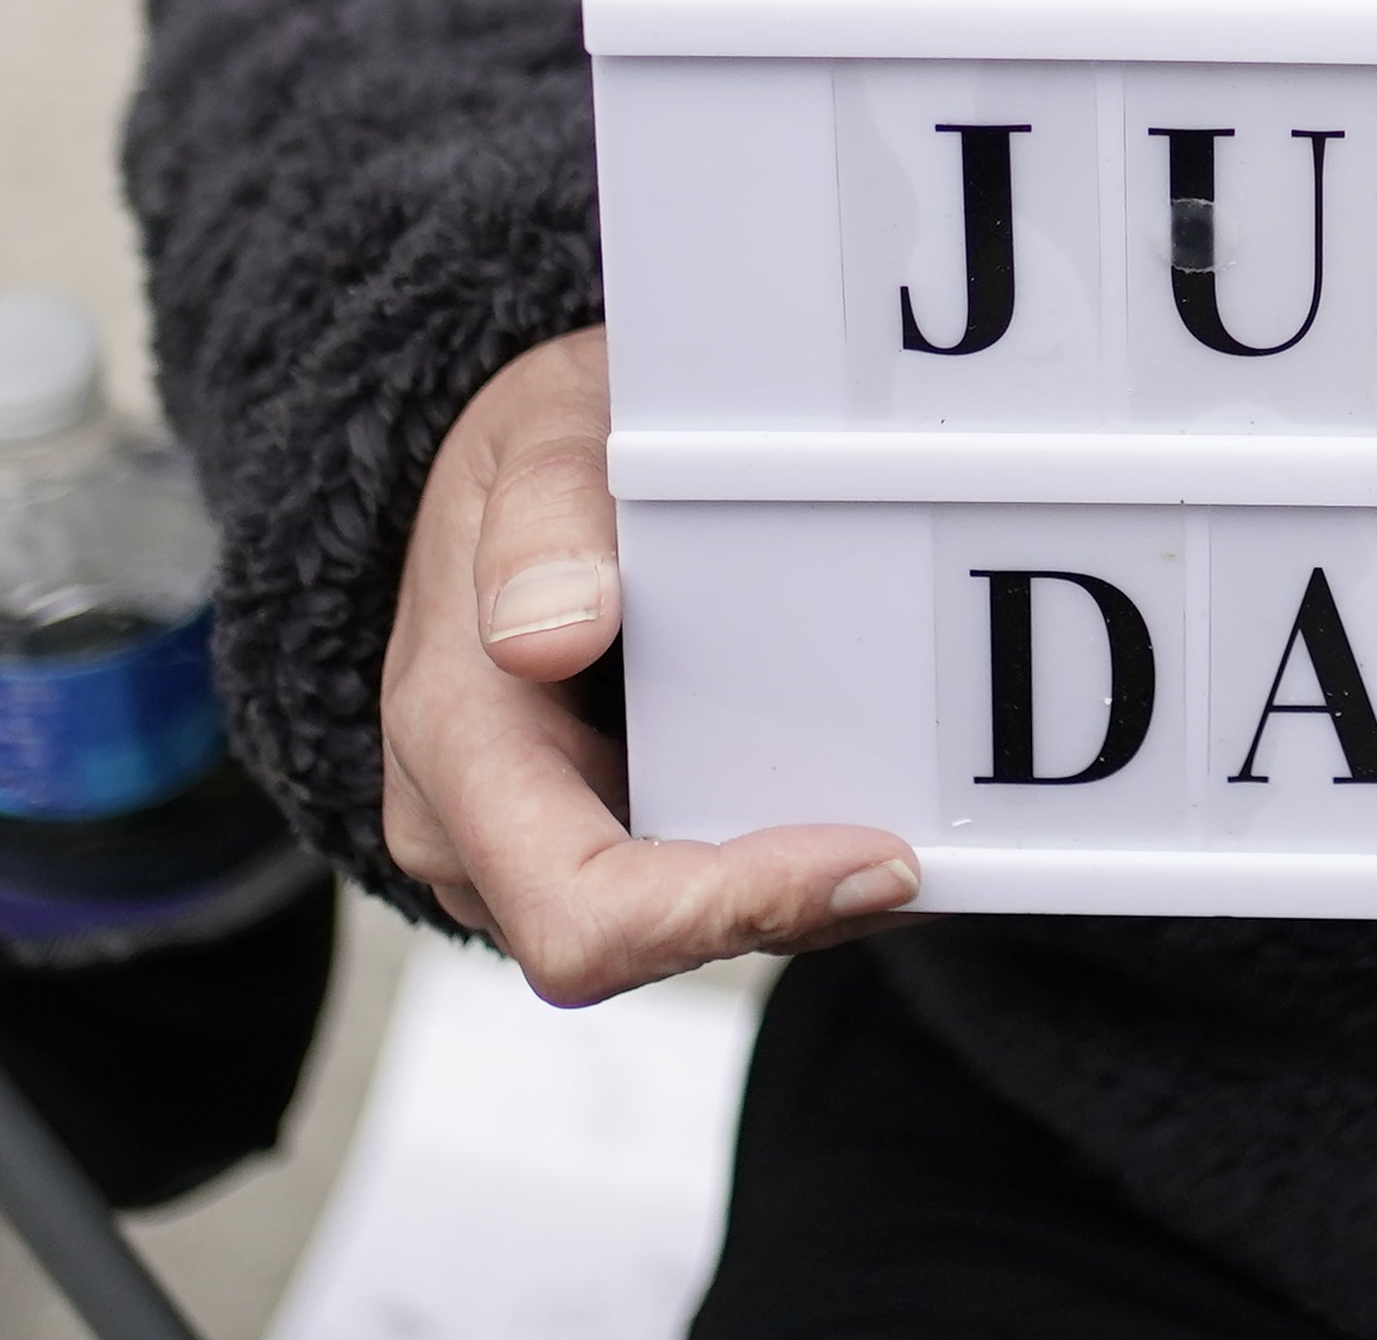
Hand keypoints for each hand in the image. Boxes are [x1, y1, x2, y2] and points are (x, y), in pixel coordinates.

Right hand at [378, 327, 917, 1004]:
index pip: (582, 911)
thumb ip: (542, 518)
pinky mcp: (594, 842)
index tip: (868, 857)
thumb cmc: (532, 452)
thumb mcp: (540, 436)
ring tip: (907, 811)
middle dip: (788, 904)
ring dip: (797, 891)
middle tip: (919, 844)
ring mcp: (531, 852)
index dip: (730, 908)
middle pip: (652, 941)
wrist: (509, 478)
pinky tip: (861, 799)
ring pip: (687, 931)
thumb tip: (549, 634)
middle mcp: (476, 832)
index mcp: (457, 744)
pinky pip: (696, 891)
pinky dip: (782, 859)